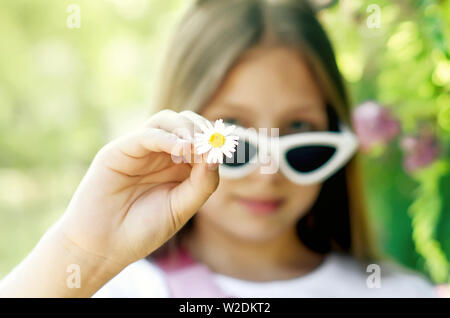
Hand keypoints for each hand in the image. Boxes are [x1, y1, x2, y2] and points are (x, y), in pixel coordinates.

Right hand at [56, 109, 219, 269]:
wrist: (104, 247)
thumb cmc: (142, 229)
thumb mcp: (181, 208)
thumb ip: (202, 183)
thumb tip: (217, 155)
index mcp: (178, 167)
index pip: (200, 140)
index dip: (213, 140)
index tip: (224, 148)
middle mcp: (160, 154)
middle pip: (185, 123)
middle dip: (202, 129)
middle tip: (211, 143)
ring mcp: (140, 151)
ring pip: (166, 121)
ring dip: (186, 128)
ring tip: (196, 146)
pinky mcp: (119, 151)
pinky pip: (145, 135)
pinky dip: (166, 137)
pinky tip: (182, 148)